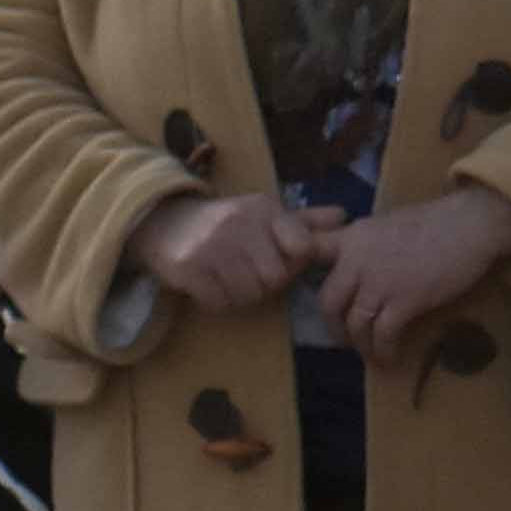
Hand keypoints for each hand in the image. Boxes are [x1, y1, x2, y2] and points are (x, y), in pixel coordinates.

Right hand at [131, 186, 334, 315]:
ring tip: (227, 277)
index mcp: (264, 209)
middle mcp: (239, 223)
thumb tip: (345, 216)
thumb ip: (305, 221)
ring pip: (248, 294)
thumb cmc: (226, 223)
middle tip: (246, 271)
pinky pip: (219, 302)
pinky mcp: (188, 266)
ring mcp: (212, 245)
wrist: (165, 222)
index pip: (301, 248)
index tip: (276, 258)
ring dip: (240, 295)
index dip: (292, 262)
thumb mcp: (265, 215)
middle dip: (263, 283)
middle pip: (275, 278)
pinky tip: (209, 284)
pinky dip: (217, 300)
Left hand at [326, 181, 510, 374]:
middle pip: (329, 302)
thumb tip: (359, 265)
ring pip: (355, 323)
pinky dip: (383, 350)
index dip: (300, 272)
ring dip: (361, 344)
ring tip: (371, 353)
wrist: (469, 224)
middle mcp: (357, 260)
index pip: (310, 251)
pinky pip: (383, 334)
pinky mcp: (404, 300)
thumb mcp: (387, 225)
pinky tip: (389, 357)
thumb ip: (366, 245)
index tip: (311, 292)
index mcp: (352, 237)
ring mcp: (379, 281)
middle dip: (335, 326)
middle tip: (345, 338)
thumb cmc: (435, 222)